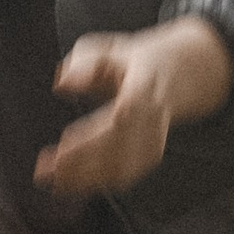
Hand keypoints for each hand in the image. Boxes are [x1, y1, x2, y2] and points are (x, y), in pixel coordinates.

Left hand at [33, 16, 233, 202]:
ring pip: (121, 171)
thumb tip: (62, 83)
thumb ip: (86, 62)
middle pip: (117, 153)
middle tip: (46, 171)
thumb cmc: (144, 60)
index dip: (90, 140)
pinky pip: (126, 176)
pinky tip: (76, 186)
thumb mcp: (114, 48)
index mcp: (144, 91)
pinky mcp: (151, 155)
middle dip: (79, 167)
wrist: (187, 73)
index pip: (116, 122)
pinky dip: (100, 184)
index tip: (61, 148)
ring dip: (85, 181)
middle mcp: (152, 121)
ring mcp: (154, 141)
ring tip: (53, 182)